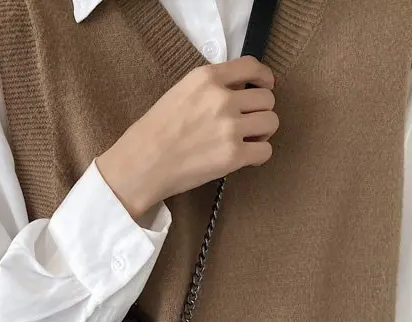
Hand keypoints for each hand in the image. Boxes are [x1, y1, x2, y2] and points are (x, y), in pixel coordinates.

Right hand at [97, 56, 277, 218]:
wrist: (140, 165)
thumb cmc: (152, 133)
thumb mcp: (178, 93)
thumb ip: (209, 89)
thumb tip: (237, 93)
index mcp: (207, 78)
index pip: (251, 66)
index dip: (264, 77)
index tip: (264, 86)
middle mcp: (222, 99)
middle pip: (266, 99)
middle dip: (260, 111)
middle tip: (248, 125)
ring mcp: (230, 128)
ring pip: (271, 123)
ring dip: (263, 133)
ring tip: (247, 141)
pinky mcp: (233, 156)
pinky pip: (265, 151)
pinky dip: (259, 155)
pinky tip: (246, 158)